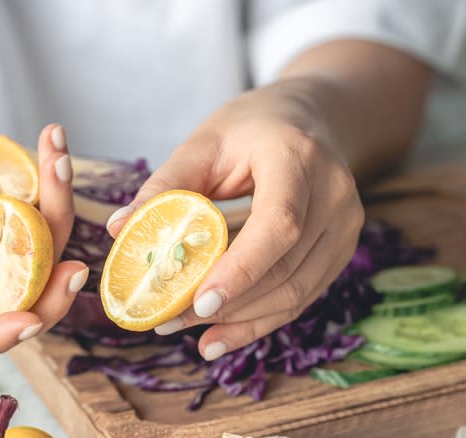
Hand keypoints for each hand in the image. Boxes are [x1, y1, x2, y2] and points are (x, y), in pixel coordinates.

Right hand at [0, 74, 86, 355]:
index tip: (28, 320)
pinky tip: (53, 141)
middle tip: (79, 267)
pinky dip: (56, 179)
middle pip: (15, 302)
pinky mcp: (7, 204)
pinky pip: (44, 207)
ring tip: (57, 156)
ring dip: (61, 210)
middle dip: (53, 291)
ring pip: (41, 250)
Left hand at [107, 80, 364, 360]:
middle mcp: (333, 195)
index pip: (279, 224)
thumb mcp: (204, 143)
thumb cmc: (252, 126)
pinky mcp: (341, 249)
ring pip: (296, 292)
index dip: (241, 268)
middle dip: (228, 304)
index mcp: (297, 158)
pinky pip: (303, 296)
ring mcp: (345, 226)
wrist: (309, 118)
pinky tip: (220, 334)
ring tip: (186, 330)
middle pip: (285, 268)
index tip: (198, 301)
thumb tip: (119, 228)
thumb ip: (165, 186)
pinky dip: (260, 320)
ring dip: (240, 321)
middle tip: (169, 321)